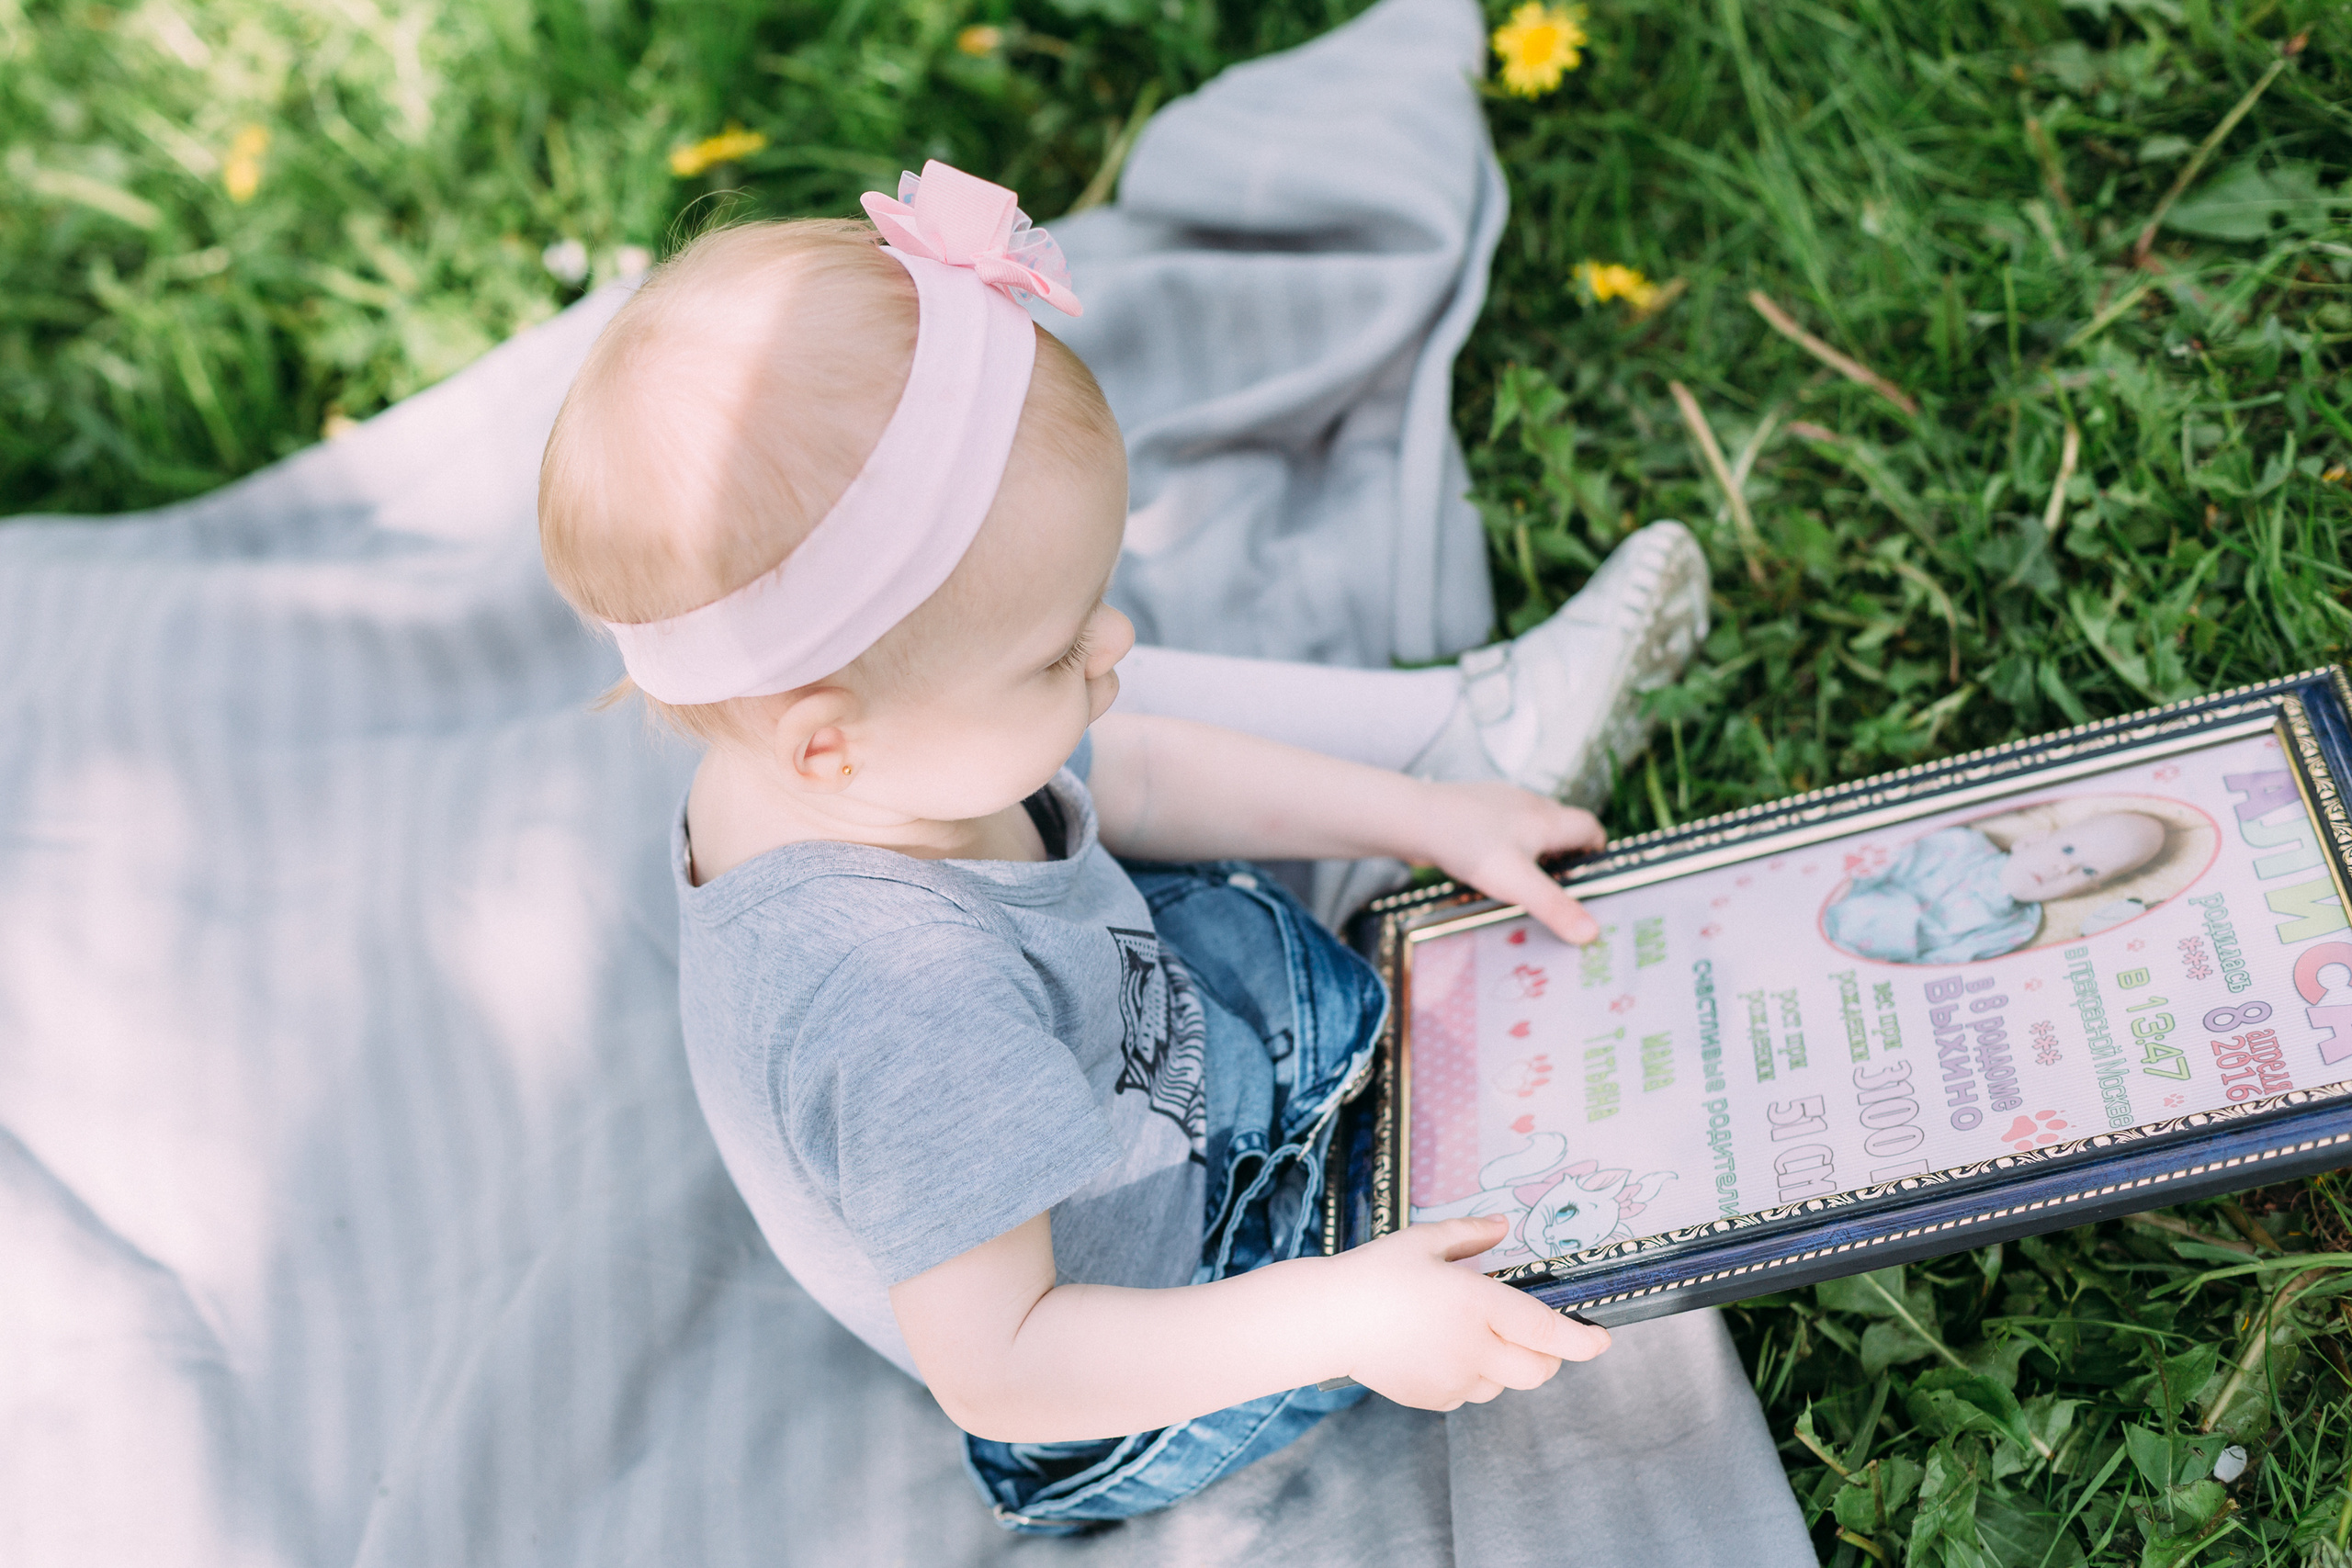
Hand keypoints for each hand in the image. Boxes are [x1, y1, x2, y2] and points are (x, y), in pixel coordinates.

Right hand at [1322, 1215, 1609, 1409]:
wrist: (1327, 1320)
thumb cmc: (1375, 1273)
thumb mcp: (1424, 1240)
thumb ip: (1470, 1233)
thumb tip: (1502, 1225)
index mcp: (1478, 1305)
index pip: (1549, 1331)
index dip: (1583, 1340)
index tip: (1602, 1339)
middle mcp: (1474, 1348)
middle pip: (1538, 1370)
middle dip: (1549, 1356)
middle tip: (1537, 1334)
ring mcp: (1454, 1379)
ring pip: (1504, 1384)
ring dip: (1506, 1366)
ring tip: (1473, 1335)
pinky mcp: (1434, 1398)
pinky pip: (1470, 1393)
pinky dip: (1472, 1377)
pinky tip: (1441, 1351)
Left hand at [1411, 779, 1606, 943]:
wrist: (1414, 817)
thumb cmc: (1469, 846)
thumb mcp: (1517, 883)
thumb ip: (1554, 907)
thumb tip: (1591, 933)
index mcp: (1547, 818)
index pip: (1590, 826)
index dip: (1598, 850)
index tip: (1593, 877)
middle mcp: (1528, 803)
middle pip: (1562, 827)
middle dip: (1566, 855)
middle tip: (1558, 889)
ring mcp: (1499, 801)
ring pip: (1530, 826)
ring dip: (1533, 851)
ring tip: (1523, 882)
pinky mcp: (1474, 807)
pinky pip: (1501, 827)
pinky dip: (1505, 846)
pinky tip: (1487, 866)